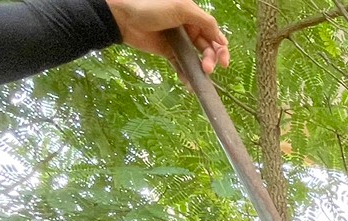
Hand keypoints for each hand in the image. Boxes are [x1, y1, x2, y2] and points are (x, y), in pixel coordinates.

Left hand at [105, 0, 230, 72]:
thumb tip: (221, 38)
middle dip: (211, 60)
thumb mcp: (182, 8)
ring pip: (197, 58)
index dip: (222, 48)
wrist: (123, 17)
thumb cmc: (151, 7)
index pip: (214, 34)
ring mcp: (179, 42)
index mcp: (194, 17)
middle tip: (208, 69)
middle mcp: (189, 29)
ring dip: (201, 69)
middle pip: (208, 48)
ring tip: (200, 75)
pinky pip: (182, 66)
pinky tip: (189, 84)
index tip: (223, 62)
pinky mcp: (168, 52)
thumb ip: (204, 21)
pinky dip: (187, 76)